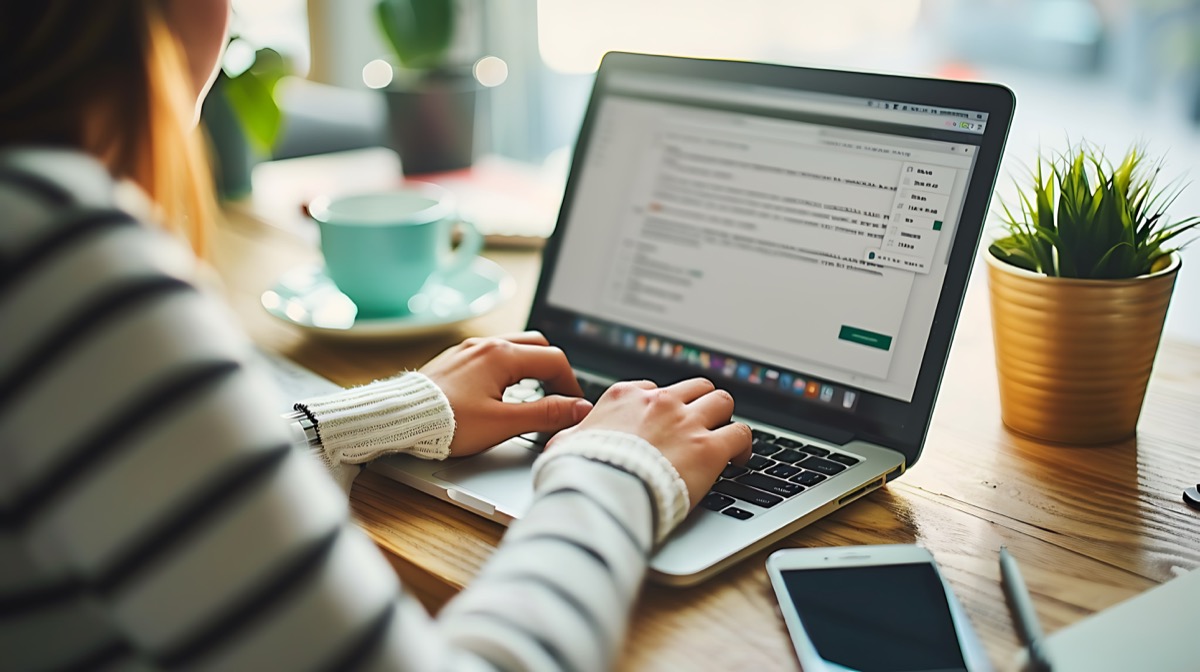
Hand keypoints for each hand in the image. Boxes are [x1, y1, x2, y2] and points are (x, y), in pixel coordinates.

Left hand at [419, 331, 591, 456]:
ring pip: (514, 346)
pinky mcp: (455, 360)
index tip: (574, 406)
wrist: (400, 420)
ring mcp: (468, 350)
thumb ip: (546, 414)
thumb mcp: (504, 424)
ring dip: (531, 366)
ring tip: (534, 393)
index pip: (554, 360)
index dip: (571, 384)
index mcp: (502, 355)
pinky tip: (502, 390)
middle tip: (558, 396)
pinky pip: (492, 354)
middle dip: (553, 369)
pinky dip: (508, 367)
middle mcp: (486, 345)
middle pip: (537, 345)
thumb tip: (577, 409)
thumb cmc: (447, 423)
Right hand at [549, 378, 751, 507]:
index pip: (652, 388)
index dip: (660, 407)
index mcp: (624, 397)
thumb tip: (565, 437)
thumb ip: (570, 435)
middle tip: (700, 424)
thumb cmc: (579, 473)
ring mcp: (686, 422)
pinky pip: (740, 433)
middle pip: (694, 387)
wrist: (602, 493)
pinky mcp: (708, 448)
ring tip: (723, 436)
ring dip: (723, 417)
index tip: (662, 424)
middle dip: (699, 403)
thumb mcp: (563, 445)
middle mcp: (659, 402)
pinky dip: (743, 445)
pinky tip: (739, 458)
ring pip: (721, 401)